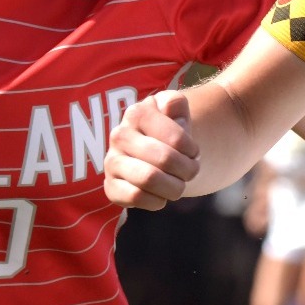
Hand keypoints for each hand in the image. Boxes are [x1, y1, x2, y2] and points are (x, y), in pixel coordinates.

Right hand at [103, 91, 200, 209]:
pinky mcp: (111, 187)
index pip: (175, 138)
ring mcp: (112, 162)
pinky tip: (161, 196)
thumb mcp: (176, 112)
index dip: (191, 149)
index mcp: (137, 113)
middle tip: (190, 171)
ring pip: (149, 180)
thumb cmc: (168, 132)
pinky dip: (157, 201)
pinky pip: (135, 198)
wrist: (153, 154)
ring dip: (174, 187)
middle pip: (164, 160)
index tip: (193, 152)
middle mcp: (119, 135)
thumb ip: (176, 104)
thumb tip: (170, 108)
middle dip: (187, 170)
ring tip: (178, 184)